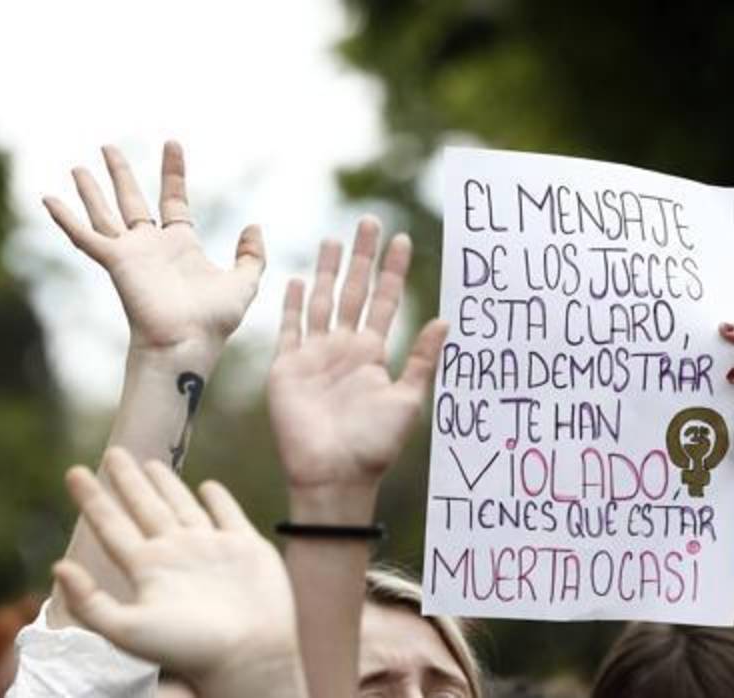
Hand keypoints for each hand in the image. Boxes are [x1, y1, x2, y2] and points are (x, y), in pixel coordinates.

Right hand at [43, 142, 264, 355]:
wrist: (187, 341)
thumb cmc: (214, 319)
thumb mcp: (244, 282)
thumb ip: (252, 255)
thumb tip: (253, 225)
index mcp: (182, 246)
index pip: (174, 200)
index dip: (173, 173)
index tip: (172, 144)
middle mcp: (152, 246)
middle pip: (132, 201)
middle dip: (121, 174)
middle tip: (109, 146)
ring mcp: (131, 253)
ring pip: (105, 213)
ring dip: (91, 190)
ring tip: (79, 166)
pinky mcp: (115, 262)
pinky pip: (85, 236)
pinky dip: (66, 218)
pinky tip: (49, 199)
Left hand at [53, 449, 302, 696]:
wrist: (249, 653)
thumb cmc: (190, 648)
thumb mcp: (127, 629)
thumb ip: (90, 603)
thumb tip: (58, 567)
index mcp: (147, 569)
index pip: (111, 526)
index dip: (91, 500)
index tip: (73, 473)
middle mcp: (176, 554)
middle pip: (145, 507)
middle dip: (127, 481)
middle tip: (113, 453)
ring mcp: (211, 547)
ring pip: (182, 506)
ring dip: (167, 485)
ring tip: (152, 463)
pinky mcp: (245, 546)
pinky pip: (228, 514)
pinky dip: (218, 498)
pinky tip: (209, 486)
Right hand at [268, 217, 447, 504]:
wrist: (334, 474)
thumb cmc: (374, 444)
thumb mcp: (408, 399)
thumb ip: (424, 359)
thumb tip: (445, 320)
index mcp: (373, 354)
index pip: (384, 302)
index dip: (392, 272)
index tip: (402, 240)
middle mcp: (345, 349)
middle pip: (354, 292)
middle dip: (362, 258)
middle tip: (370, 222)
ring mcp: (315, 355)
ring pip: (323, 301)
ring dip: (329, 271)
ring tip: (335, 238)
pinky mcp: (288, 368)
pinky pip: (290, 329)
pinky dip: (293, 304)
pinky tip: (300, 279)